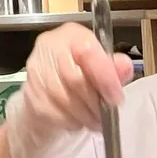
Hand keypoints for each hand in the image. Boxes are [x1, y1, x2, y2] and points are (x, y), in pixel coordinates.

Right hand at [6, 22, 133, 157]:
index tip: (115, 97)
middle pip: (75, 79)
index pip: (87, 52)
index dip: (104, 78)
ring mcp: (36, 72)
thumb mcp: (104, 66)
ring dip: (85, 115)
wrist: (52, 92)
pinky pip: (55, 114)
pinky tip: (79, 120)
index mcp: (71, 35)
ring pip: (64, 100)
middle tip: (107, 114)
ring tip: (96, 120)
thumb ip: (115, 67)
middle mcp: (50, 47)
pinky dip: (72, 122)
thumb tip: (124, 67)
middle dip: (95, 102)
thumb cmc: (82, 74)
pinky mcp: (32, 96)